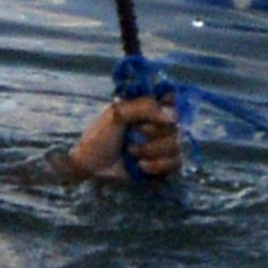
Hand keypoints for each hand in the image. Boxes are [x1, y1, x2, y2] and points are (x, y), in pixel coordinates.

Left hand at [66, 92, 183, 180]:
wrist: (91, 165)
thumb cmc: (99, 136)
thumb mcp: (117, 114)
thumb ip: (144, 108)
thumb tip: (172, 117)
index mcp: (147, 109)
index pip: (173, 101)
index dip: (169, 108)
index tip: (158, 114)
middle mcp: (157, 125)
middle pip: (176, 126)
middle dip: (154, 134)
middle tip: (135, 133)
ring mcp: (161, 146)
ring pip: (176, 146)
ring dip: (152, 151)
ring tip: (132, 152)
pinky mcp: (162, 165)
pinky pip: (175, 163)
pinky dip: (157, 166)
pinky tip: (140, 166)